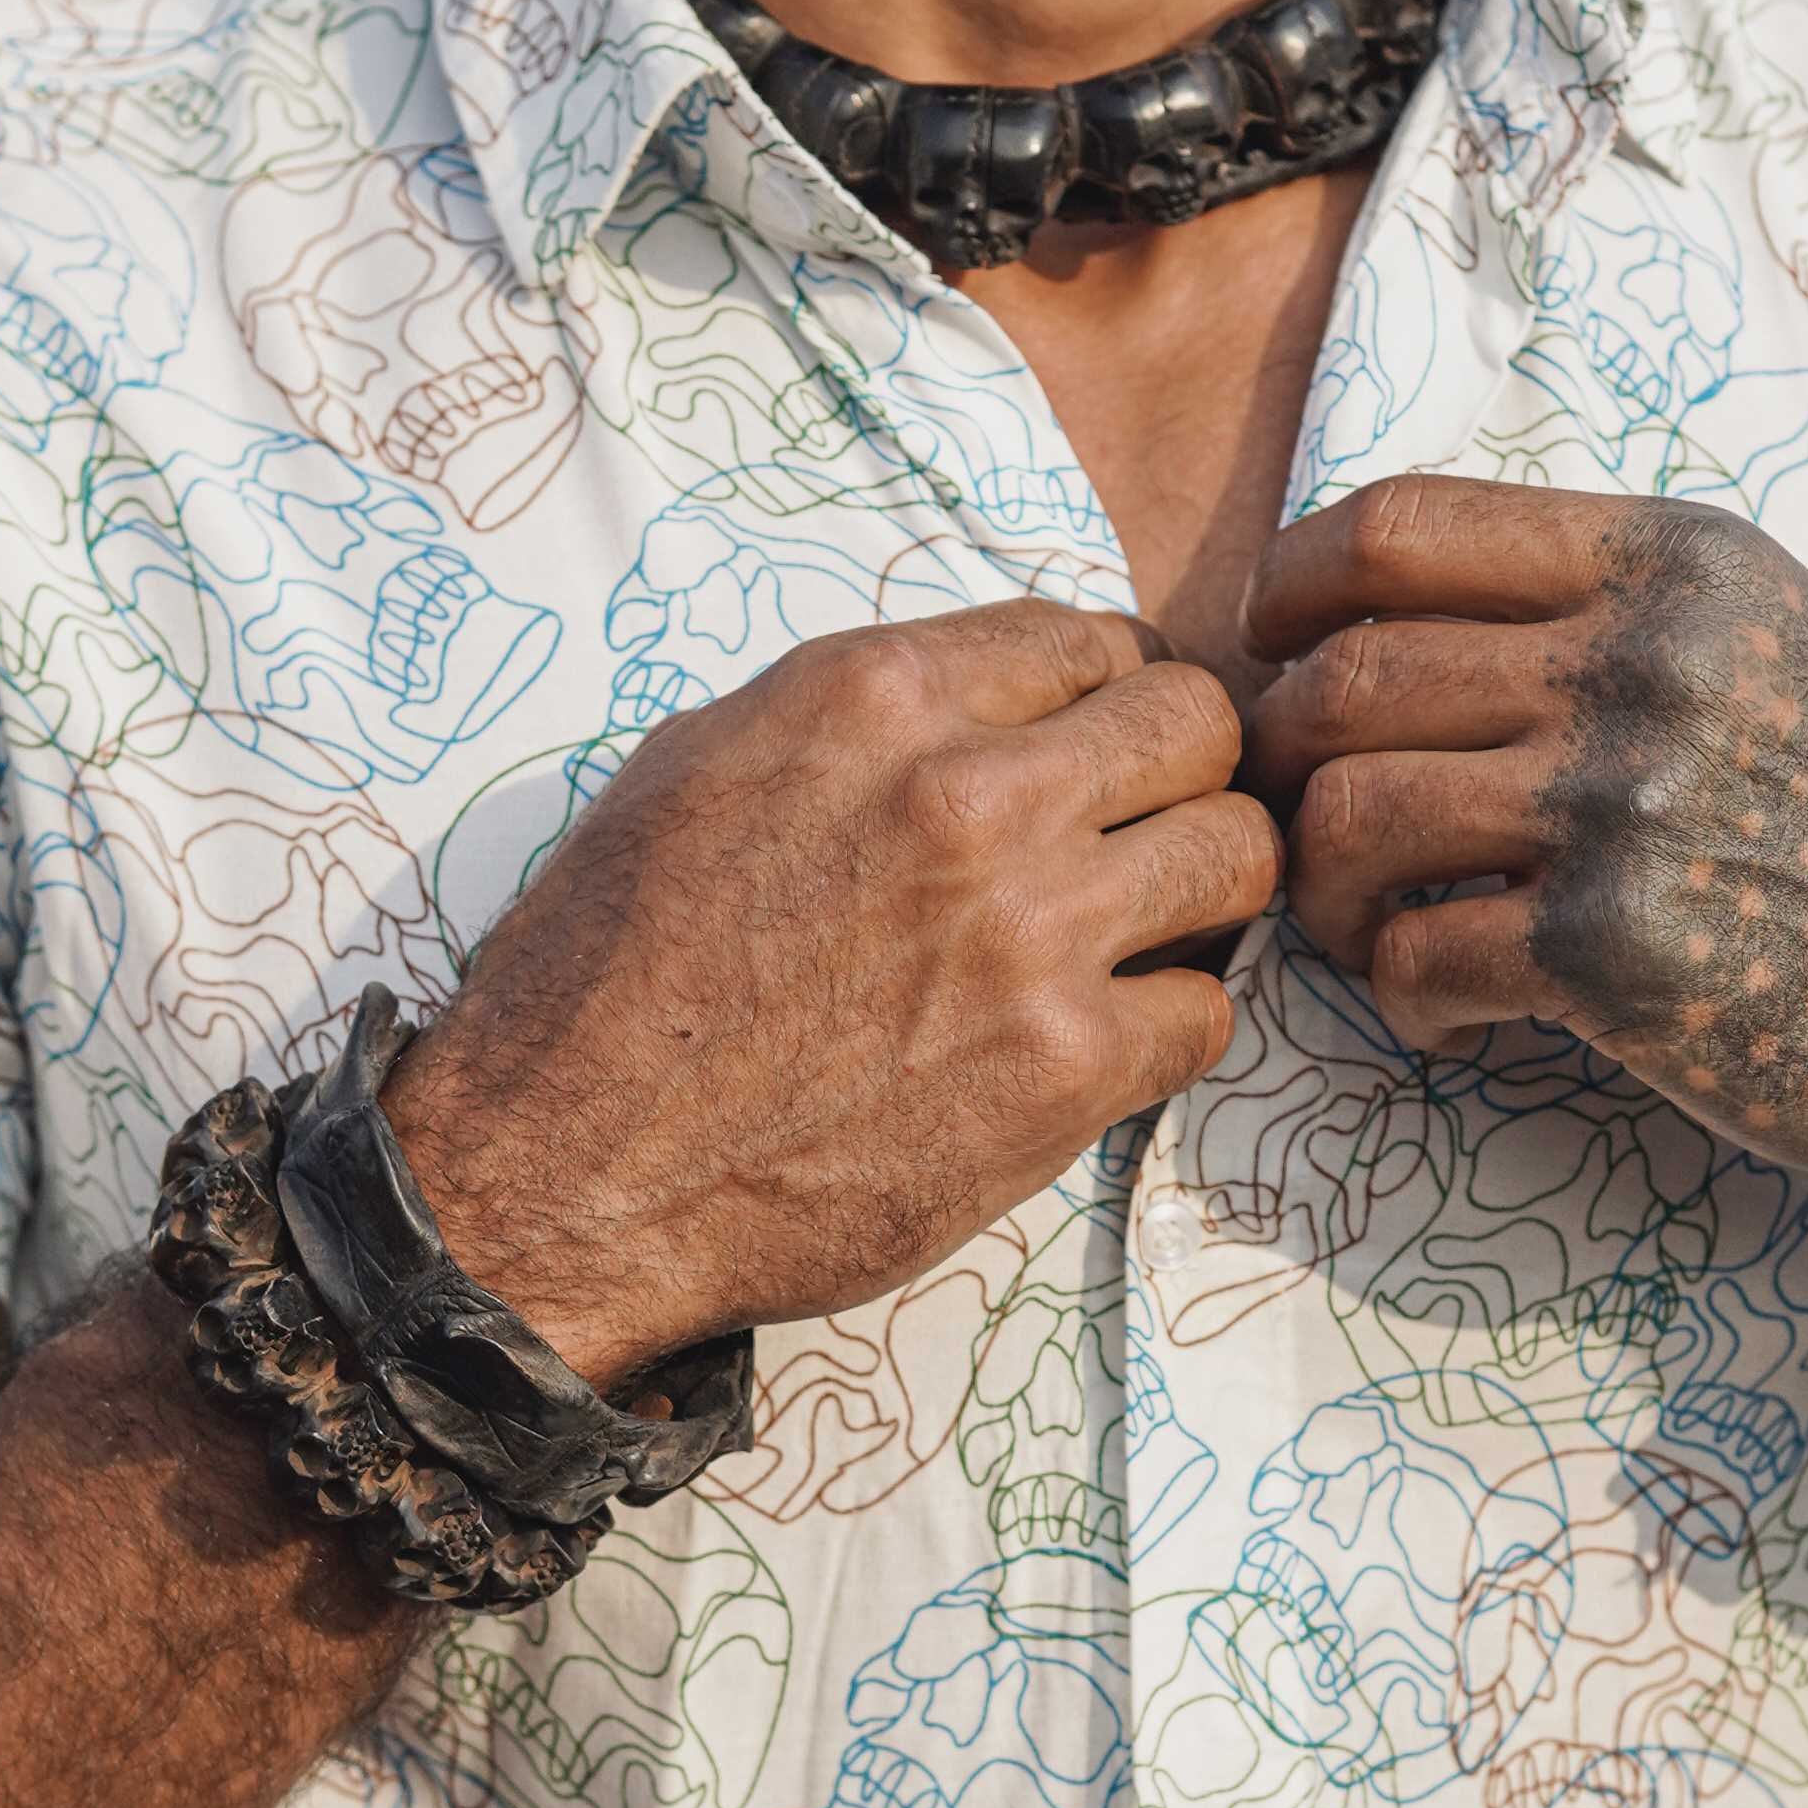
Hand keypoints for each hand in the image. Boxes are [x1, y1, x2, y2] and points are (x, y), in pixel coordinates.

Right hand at [387, 602, 1275, 1379]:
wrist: (567, 1170)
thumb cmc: (608, 973)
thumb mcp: (700, 766)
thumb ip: (857, 717)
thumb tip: (973, 702)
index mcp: (877, 695)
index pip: (1095, 637)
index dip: (1108, 696)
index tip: (1095, 749)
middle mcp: (970, 793)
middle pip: (1199, 726)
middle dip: (1184, 774)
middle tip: (1143, 833)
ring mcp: (1032, 932)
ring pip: (1241, 855)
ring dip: (1205, 891)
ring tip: (1147, 932)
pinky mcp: (1065, 1068)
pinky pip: (1209, 1011)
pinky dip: (1172, 1024)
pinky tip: (1106, 1039)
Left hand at [1242, 478, 1807, 1249]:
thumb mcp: (1770, 638)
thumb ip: (1605, 603)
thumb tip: (1385, 609)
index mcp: (1673, 564)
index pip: (1393, 526)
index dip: (1289, 590)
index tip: (1273, 651)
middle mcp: (1644, 662)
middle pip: (1340, 675)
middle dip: (1283, 762)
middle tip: (1302, 824)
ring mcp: (1626, 803)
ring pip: (1342, 815)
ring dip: (1324, 891)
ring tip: (1371, 928)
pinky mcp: (1614, 951)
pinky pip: (1409, 957)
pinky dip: (1402, 997)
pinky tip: (1454, 1012)